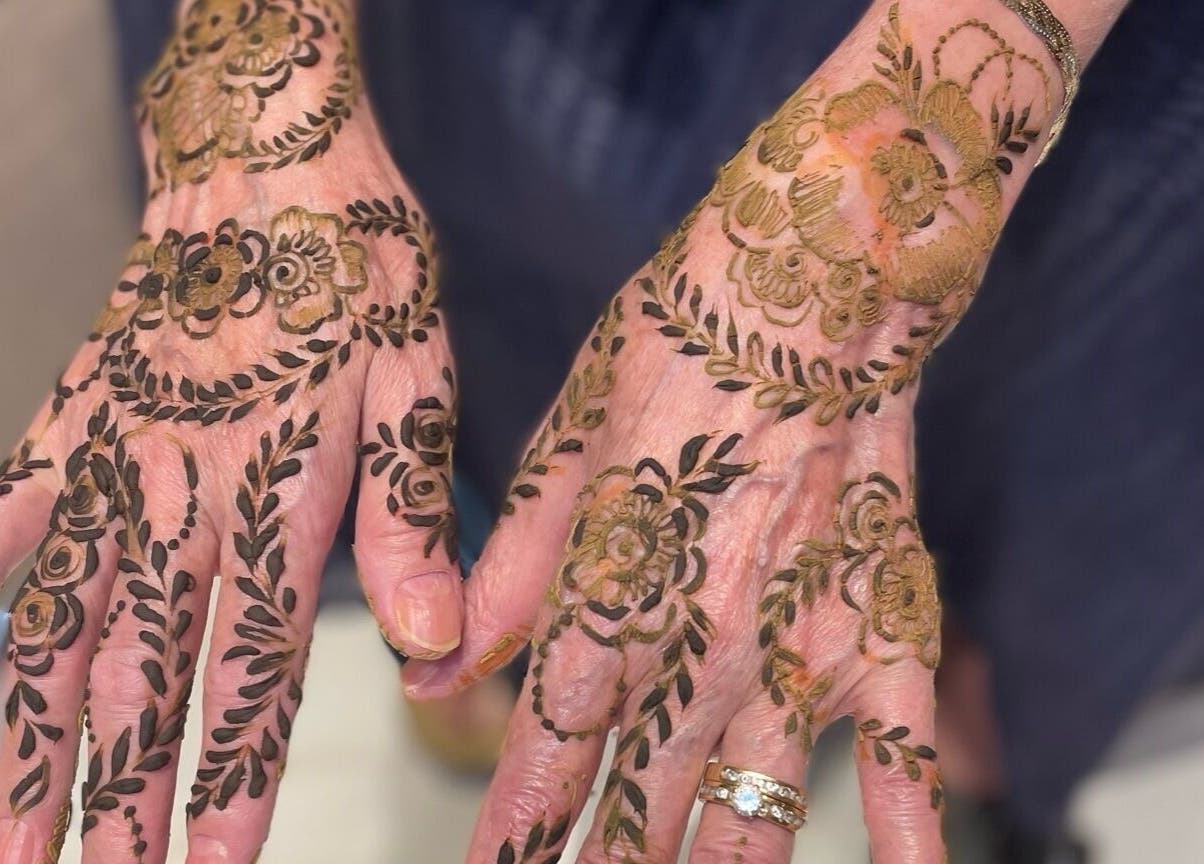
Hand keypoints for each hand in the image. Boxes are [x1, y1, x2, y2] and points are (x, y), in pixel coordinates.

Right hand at [0, 2, 459, 860]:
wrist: (270, 154)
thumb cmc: (356, 266)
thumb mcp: (417, 382)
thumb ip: (406, 518)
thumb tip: (432, 642)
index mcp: (278, 496)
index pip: (248, 674)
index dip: (230, 783)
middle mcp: (181, 494)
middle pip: (141, 679)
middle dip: (121, 798)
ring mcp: (115, 456)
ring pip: (59, 624)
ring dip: (29, 738)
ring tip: (8, 833)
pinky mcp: (79, 411)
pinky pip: (15, 509)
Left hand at [407, 2, 1059, 860]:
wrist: (813, 277)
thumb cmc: (680, 344)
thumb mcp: (567, 441)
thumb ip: (509, 571)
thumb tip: (431, 665)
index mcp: (617, 584)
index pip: (551, 743)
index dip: (514, 828)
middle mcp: (705, 631)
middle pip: (642, 792)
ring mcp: (801, 635)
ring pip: (751, 798)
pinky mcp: (880, 615)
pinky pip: (904, 739)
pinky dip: (909, 824)